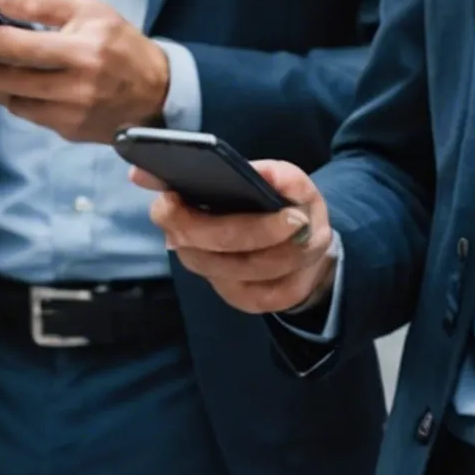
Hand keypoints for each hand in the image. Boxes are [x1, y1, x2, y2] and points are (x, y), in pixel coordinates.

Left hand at [0, 0, 171, 144]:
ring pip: (11, 100)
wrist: (156, 93)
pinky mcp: (66, 131)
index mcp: (85, 52)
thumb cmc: (120, 42)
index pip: (27, 48)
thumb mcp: (88, 10)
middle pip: (11, 78)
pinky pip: (24, 113)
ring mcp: (70, 115)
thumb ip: (39, 3)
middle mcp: (77, 88)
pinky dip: (2, 96)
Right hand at [141, 160, 336, 314]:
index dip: (168, 207)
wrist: (301, 243)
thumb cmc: (277, 203)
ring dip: (286, 249)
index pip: (165, 211)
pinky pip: (269, 293)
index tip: (176, 197)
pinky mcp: (242, 299)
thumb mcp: (286, 182)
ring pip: (246, 267)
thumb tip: (267, 176)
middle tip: (296, 216)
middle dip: (255, 229)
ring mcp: (215, 276)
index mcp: (187, 209)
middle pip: (210, 240)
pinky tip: (307, 251)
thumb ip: (278, 174)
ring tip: (308, 229)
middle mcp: (192, 246)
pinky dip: (295, 272)